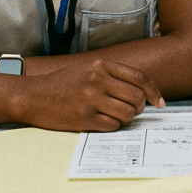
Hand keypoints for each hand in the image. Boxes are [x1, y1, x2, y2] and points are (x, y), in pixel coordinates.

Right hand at [21, 58, 164, 131]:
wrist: (32, 96)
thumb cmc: (60, 84)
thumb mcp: (86, 69)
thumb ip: (110, 75)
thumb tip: (140, 90)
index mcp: (100, 66)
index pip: (139, 78)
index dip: (153, 92)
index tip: (159, 103)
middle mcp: (97, 80)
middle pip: (136, 97)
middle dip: (139, 108)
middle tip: (132, 112)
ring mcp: (91, 99)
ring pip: (127, 113)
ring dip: (126, 118)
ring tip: (115, 117)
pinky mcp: (84, 117)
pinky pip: (112, 125)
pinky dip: (112, 126)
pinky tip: (102, 122)